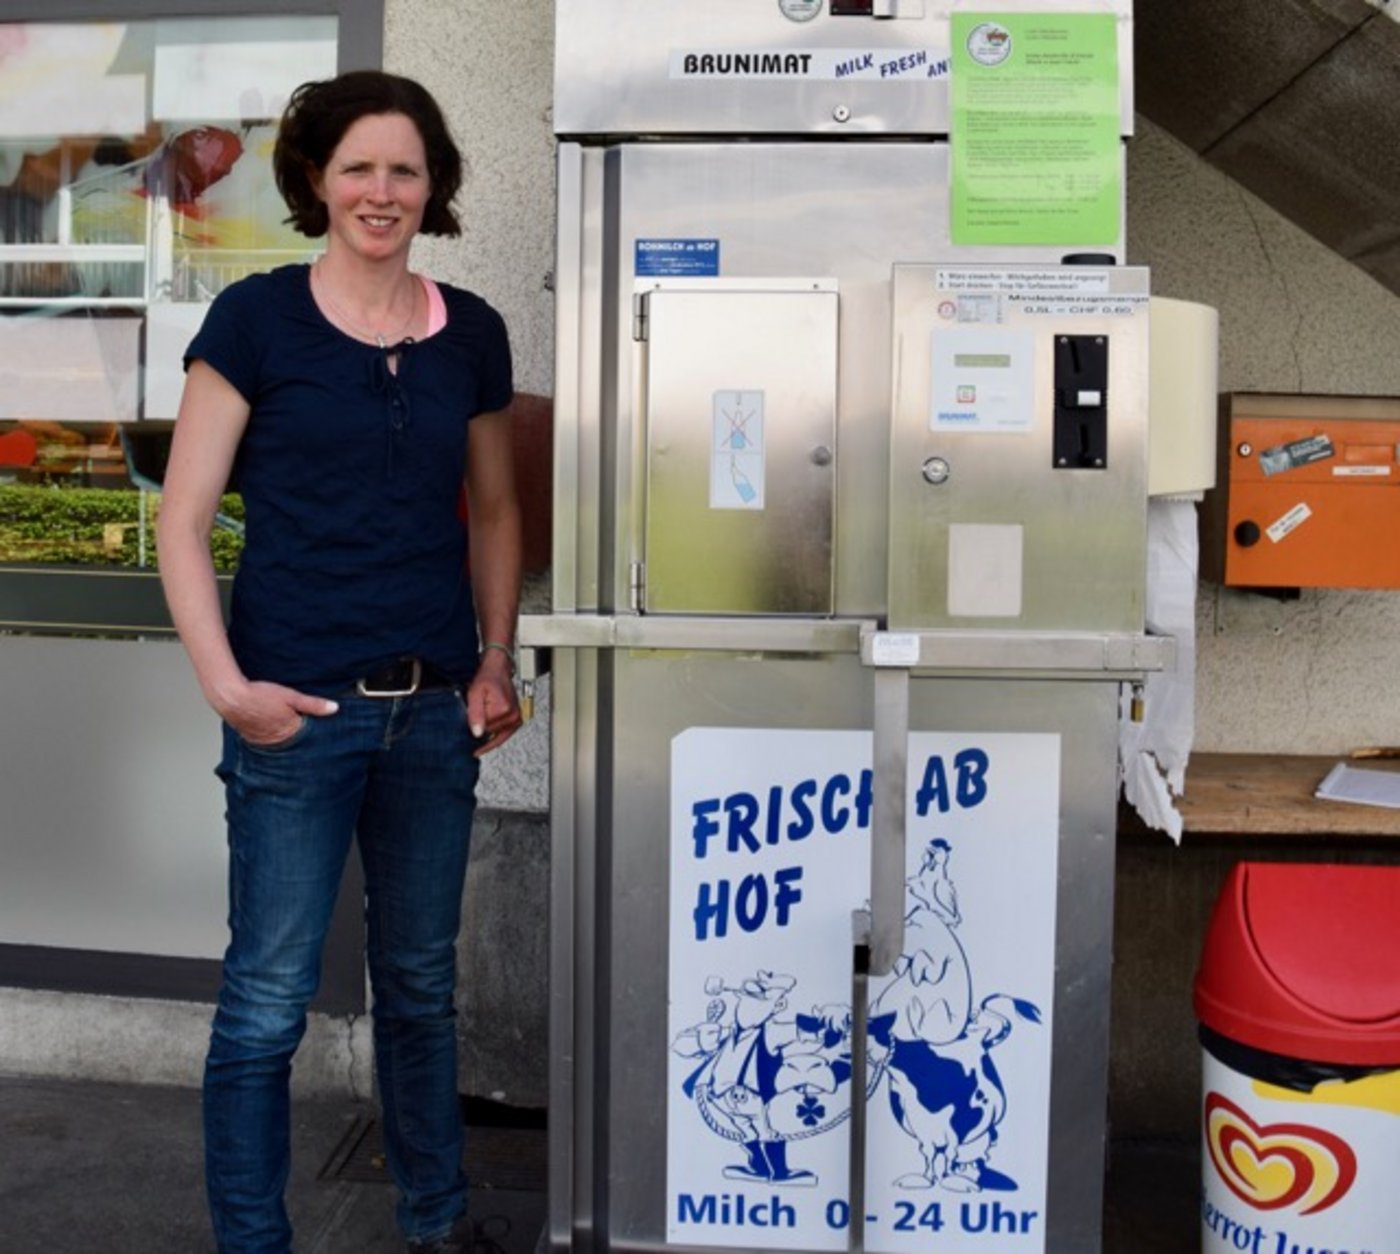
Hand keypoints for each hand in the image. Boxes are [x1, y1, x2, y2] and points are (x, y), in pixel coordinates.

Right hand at [215, 679, 338, 745]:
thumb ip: (313, 704)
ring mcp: (263, 741)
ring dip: (284, 737)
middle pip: (295, 741)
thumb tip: (334, 708)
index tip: (320, 728)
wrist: (231, 697)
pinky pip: (266, 741)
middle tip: (303, 731)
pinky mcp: (252, 739)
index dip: (314, 729)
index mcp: (290, 731)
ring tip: (285, 728)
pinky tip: (271, 728)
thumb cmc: (260, 695)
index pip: (309, 735)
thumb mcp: (291, 696)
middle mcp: (277, 740)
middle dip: (301, 737)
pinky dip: (271, 736)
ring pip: (280, 742)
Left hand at [464, 649, 520, 755]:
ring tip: (482, 718)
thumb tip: (477, 733)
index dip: (472, 723)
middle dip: (479, 727)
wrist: (498, 670)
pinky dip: (494, 738)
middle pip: (489, 734)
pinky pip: (504, 736)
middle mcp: (513, 716)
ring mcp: (516, 719)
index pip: (482, 729)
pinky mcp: (517, 721)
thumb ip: (475, 713)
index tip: (469, 715)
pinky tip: (486, 740)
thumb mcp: (474, 693)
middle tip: (476, 714)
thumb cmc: (487, 678)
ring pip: (495, 736)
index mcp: (503, 709)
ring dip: (487, 733)